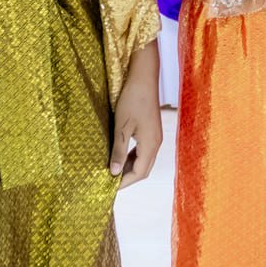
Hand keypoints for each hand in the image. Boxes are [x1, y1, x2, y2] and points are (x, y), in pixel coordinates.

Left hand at [109, 61, 163, 189]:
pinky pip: (143, 151)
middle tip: (109, 183)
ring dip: (129, 168)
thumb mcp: (121, 127)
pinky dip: (132, 158)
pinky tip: (120, 156)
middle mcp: (156, 143)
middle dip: (127, 178)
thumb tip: (114, 172)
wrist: (143, 78)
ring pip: (144, 160)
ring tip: (112, 171)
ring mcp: (155, 137)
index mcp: (150, 145)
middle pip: (144, 169)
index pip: (139, 173)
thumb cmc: (132, 100)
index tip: (109, 188)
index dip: (125, 182)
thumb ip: (118, 151)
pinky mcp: (152, 130)